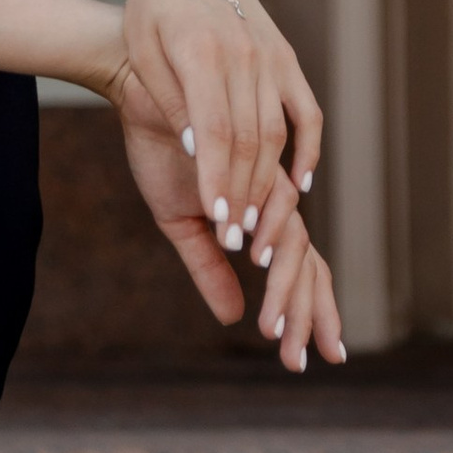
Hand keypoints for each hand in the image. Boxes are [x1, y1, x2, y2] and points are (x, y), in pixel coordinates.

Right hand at [110, 50, 344, 372]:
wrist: (141, 89)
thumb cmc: (163, 148)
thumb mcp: (181, 222)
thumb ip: (208, 267)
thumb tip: (232, 315)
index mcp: (265, 213)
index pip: (300, 270)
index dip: (308, 313)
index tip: (302, 360)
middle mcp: (275, 196)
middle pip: (310, 264)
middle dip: (311, 314)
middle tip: (302, 362)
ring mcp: (266, 175)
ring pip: (295, 242)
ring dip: (285, 288)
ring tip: (273, 328)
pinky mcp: (251, 154)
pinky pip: (268, 204)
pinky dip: (263, 236)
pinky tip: (251, 262)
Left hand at [119, 0, 322, 268]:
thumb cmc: (151, 12)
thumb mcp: (145, 52)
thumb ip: (172, 100)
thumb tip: (199, 152)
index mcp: (203, 52)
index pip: (217, 130)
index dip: (220, 179)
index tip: (219, 222)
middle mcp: (246, 55)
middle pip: (251, 140)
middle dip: (245, 195)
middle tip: (238, 242)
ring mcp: (272, 56)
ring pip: (279, 132)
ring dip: (271, 183)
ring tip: (259, 227)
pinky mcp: (285, 58)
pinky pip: (307, 111)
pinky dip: (310, 149)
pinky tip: (302, 185)